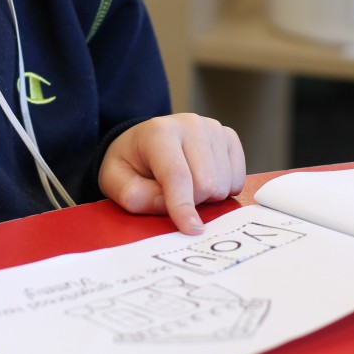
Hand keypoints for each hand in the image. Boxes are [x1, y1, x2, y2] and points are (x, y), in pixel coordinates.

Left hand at [98, 114, 244, 234]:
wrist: (143, 141)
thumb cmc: (130, 163)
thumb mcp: (115, 181)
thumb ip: (135, 197)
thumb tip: (169, 204)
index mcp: (159, 132)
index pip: (177, 174)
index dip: (183, 205)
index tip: (190, 230)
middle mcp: (190, 124)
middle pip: (206, 182)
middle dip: (192, 201)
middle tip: (174, 196)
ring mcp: (212, 128)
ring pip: (224, 182)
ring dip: (207, 196)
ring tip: (188, 185)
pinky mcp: (229, 136)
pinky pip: (238, 178)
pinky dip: (223, 189)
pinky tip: (205, 179)